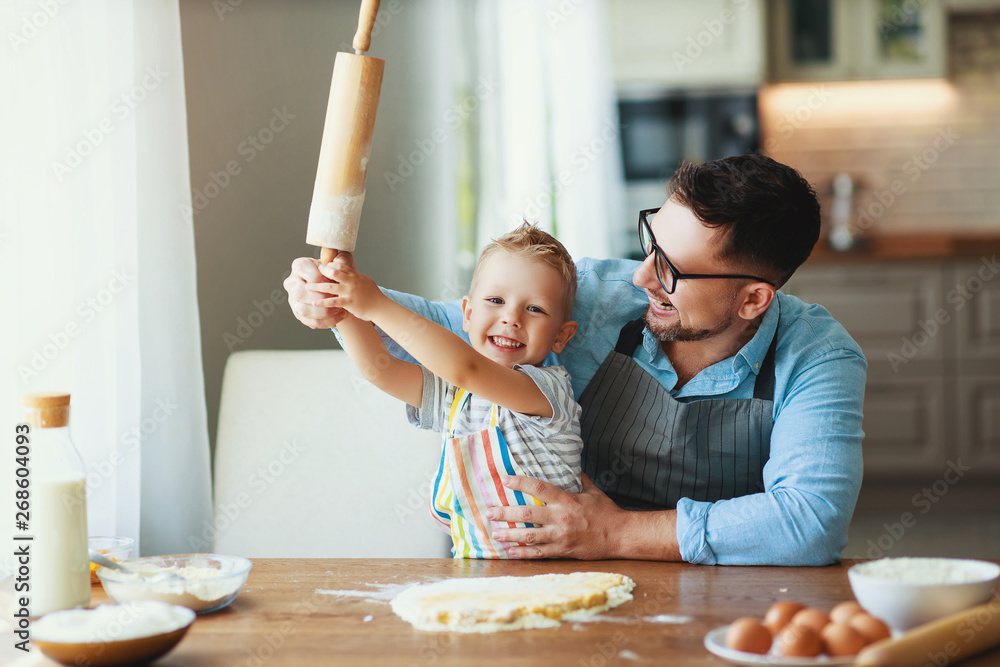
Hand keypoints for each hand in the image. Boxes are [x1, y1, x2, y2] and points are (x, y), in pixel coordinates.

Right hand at [283, 254, 356, 328]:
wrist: (333, 288)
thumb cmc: (333, 274)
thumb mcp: (340, 264)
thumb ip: (342, 259)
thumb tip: (339, 261)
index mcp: (299, 266)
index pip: (305, 271)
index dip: (321, 279)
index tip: (333, 282)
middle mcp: (292, 283)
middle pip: (300, 293)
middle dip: (320, 297)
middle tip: (335, 297)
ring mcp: (294, 300)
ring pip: (303, 310)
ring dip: (324, 311)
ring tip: (339, 308)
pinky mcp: (301, 315)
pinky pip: (312, 322)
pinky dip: (328, 320)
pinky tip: (340, 315)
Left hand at [309, 257, 385, 321]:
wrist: (380, 307)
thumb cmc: (373, 295)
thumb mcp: (365, 281)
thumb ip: (355, 276)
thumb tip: (347, 271)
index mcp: (355, 275)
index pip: (341, 266)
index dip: (331, 265)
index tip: (323, 266)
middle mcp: (352, 282)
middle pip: (334, 273)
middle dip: (323, 271)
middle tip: (314, 272)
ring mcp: (350, 292)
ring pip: (331, 287)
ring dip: (318, 287)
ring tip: (308, 287)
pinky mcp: (349, 302)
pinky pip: (334, 302)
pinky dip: (323, 303)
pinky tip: (315, 303)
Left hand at [485, 474, 630, 559]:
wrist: (620, 535)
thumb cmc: (606, 512)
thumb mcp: (592, 491)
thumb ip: (578, 478)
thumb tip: (569, 465)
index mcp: (567, 500)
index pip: (539, 488)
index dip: (520, 484)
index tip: (505, 481)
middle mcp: (561, 517)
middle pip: (527, 514)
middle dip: (505, 513)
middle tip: (489, 511)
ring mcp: (561, 536)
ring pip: (529, 535)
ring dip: (509, 534)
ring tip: (494, 532)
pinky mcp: (563, 550)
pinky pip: (539, 553)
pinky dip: (523, 553)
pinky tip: (510, 552)